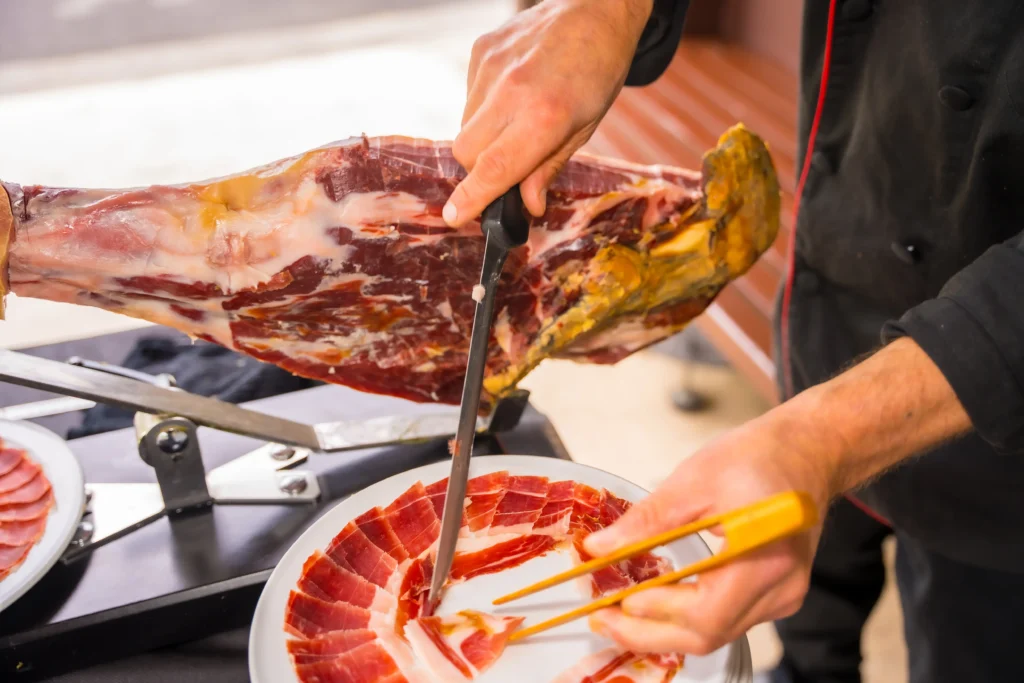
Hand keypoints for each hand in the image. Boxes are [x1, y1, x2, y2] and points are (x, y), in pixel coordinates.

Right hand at [443, 0, 654, 225]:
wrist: (597, 9)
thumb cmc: (598, 71)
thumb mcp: (584, 128)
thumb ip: (548, 168)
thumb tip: (526, 205)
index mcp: (544, 115)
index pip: (493, 168)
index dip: (470, 197)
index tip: (453, 216)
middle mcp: (511, 90)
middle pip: (466, 152)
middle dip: (480, 170)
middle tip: (510, 165)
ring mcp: (491, 66)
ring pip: (465, 126)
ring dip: (483, 138)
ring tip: (517, 120)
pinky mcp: (481, 50)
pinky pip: (469, 97)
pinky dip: (484, 108)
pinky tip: (512, 94)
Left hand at [581, 337, 971, 655]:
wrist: (806, 451)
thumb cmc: (759, 457)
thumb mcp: (694, 480)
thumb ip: (647, 520)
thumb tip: (601, 547)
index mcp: (765, 556)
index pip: (707, 613)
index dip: (657, 614)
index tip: (618, 604)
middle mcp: (781, 587)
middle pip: (710, 635)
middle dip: (651, 634)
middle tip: (606, 621)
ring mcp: (783, 596)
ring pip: (718, 634)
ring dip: (666, 630)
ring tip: (623, 614)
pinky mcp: (777, 595)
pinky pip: (728, 620)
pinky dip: (689, 618)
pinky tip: (659, 604)